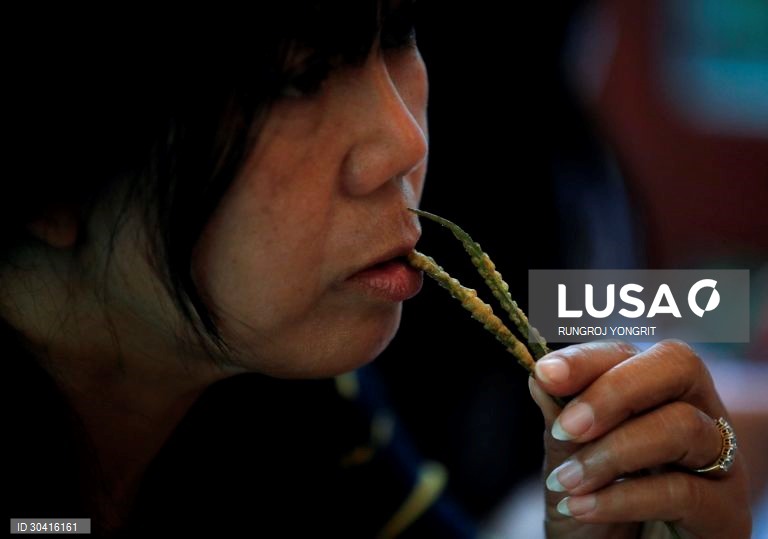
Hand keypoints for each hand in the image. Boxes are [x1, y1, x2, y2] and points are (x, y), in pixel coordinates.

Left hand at [529, 340, 750, 538]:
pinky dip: (623, 498)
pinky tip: (583, 507)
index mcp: (654, 394)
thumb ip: (559, 420)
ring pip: (681, 425)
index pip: (630, 353)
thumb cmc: (593, 514)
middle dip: (615, 392)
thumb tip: (540, 377)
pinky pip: (683, 490)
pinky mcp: (728, 513)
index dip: (587, 359)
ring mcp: (720, 462)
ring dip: (612, 452)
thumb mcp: (566, 464)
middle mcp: (697, 415)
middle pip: (678, 366)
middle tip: (568, 427)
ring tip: (567, 482)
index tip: (546, 374)